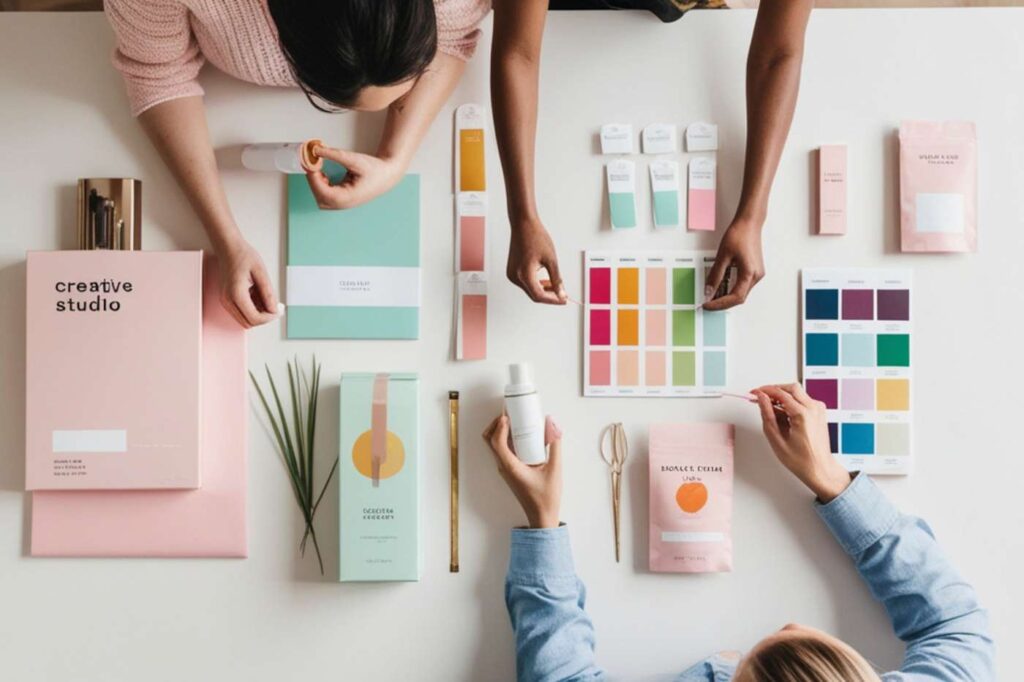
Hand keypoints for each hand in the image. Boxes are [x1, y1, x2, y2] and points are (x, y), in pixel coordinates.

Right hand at [218, 239, 279, 328]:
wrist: (228, 248)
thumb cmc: (243, 256)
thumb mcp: (261, 272)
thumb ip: (268, 293)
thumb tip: (274, 309)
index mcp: (236, 294)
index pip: (254, 318)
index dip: (269, 317)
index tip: (278, 310)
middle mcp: (227, 300)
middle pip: (249, 323)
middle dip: (264, 317)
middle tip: (275, 306)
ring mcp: (226, 301)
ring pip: (245, 320)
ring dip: (258, 314)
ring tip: (265, 297)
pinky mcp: (227, 300)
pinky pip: (241, 312)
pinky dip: (252, 309)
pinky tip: (258, 296)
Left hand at [305, 146, 403, 209]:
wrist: (387, 175)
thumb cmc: (374, 169)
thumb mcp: (354, 159)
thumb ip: (334, 154)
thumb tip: (316, 150)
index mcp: (347, 197)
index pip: (322, 191)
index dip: (313, 177)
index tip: (310, 162)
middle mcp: (344, 204)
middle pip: (319, 198)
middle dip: (313, 181)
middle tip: (312, 164)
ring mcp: (344, 204)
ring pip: (321, 199)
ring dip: (316, 185)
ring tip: (319, 169)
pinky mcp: (343, 200)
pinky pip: (326, 197)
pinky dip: (321, 186)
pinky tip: (324, 175)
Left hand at [482, 414, 562, 528]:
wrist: (542, 516)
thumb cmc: (547, 497)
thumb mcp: (555, 469)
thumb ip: (555, 445)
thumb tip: (552, 424)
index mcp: (511, 467)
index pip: (497, 442)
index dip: (499, 426)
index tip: (508, 415)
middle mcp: (504, 467)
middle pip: (490, 441)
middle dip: (496, 424)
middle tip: (510, 413)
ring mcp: (505, 469)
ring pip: (494, 445)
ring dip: (500, 430)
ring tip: (515, 420)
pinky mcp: (509, 470)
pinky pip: (503, 450)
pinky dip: (507, 439)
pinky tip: (521, 434)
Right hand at [506, 218, 566, 304]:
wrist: (523, 225)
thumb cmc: (535, 237)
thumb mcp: (551, 260)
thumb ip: (557, 279)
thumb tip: (561, 293)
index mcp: (524, 275)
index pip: (540, 296)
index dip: (553, 300)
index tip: (563, 300)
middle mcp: (515, 277)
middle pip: (534, 295)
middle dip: (549, 296)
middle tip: (562, 294)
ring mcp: (512, 274)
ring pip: (529, 289)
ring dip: (542, 290)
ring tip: (555, 285)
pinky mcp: (512, 271)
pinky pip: (525, 283)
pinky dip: (535, 283)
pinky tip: (544, 280)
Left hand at [703, 218, 764, 310]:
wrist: (749, 222)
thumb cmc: (739, 234)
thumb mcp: (722, 256)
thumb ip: (716, 275)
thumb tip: (708, 291)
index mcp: (750, 273)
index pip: (735, 297)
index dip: (720, 304)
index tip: (707, 305)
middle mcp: (756, 276)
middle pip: (739, 298)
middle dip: (722, 302)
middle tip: (707, 302)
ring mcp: (757, 273)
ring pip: (741, 292)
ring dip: (726, 295)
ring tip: (711, 295)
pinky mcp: (754, 270)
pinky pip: (742, 284)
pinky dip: (731, 287)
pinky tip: (720, 286)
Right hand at [752, 383, 851, 502]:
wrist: (820, 468)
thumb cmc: (801, 459)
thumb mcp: (776, 438)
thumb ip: (767, 414)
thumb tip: (761, 399)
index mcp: (803, 414)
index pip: (780, 393)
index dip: (764, 391)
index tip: (754, 393)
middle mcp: (814, 408)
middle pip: (791, 388)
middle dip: (773, 390)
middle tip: (760, 397)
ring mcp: (818, 409)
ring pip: (797, 393)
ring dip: (782, 397)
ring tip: (770, 411)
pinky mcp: (819, 412)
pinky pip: (802, 400)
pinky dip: (790, 403)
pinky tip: (782, 415)